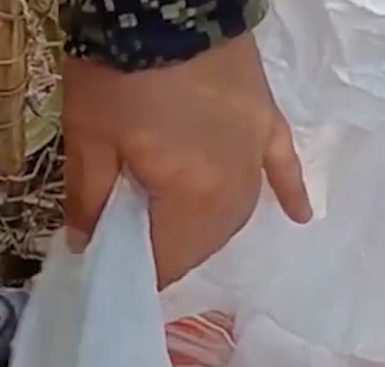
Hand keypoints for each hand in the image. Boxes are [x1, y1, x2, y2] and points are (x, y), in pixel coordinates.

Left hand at [62, 33, 311, 288]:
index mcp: (192, 194)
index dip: (144, 274)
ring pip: (240, 209)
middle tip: (141, 249)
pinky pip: (283, 165)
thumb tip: (85, 244)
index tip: (117, 277)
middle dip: (176, 251)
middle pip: (208, 239)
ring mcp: (255, 151)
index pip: (171, 257)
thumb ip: (89, 196)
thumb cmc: (117, 71)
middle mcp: (233, 183)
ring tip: (188, 233)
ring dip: (214, 227)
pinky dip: (289, 190)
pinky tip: (299, 216)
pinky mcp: (267, 120)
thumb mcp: (89, 135)